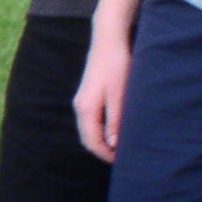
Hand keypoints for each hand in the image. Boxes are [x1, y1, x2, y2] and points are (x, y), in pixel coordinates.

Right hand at [72, 24, 131, 161]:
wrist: (108, 39)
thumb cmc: (117, 65)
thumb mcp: (120, 95)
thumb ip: (115, 121)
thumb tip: (112, 145)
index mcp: (86, 109)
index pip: (92, 142)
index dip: (105, 155)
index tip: (121, 162)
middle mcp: (80, 106)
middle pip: (87, 138)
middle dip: (102, 150)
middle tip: (121, 157)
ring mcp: (82, 99)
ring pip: (89, 129)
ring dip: (102, 140)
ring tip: (120, 145)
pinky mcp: (88, 94)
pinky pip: (91, 119)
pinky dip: (101, 129)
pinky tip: (114, 128)